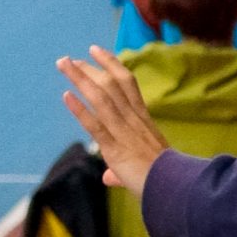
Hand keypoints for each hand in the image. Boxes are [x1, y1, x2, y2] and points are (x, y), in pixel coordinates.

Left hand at [57, 45, 167, 195]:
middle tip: (67, 59)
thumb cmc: (163, 176)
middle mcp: (132, 119)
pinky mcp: (115, 148)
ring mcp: (123, 132)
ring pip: (101, 98)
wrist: (173, 186)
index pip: (126, 82)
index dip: (110, 63)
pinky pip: (95, 125)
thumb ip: (122, 168)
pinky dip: (80, 109)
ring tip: (63, 65)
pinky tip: (66, 96)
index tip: (95, 50)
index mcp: (141, 117)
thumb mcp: (144, 164)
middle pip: (110, 84)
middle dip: (88, 69)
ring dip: (80, 79)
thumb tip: (109, 178)